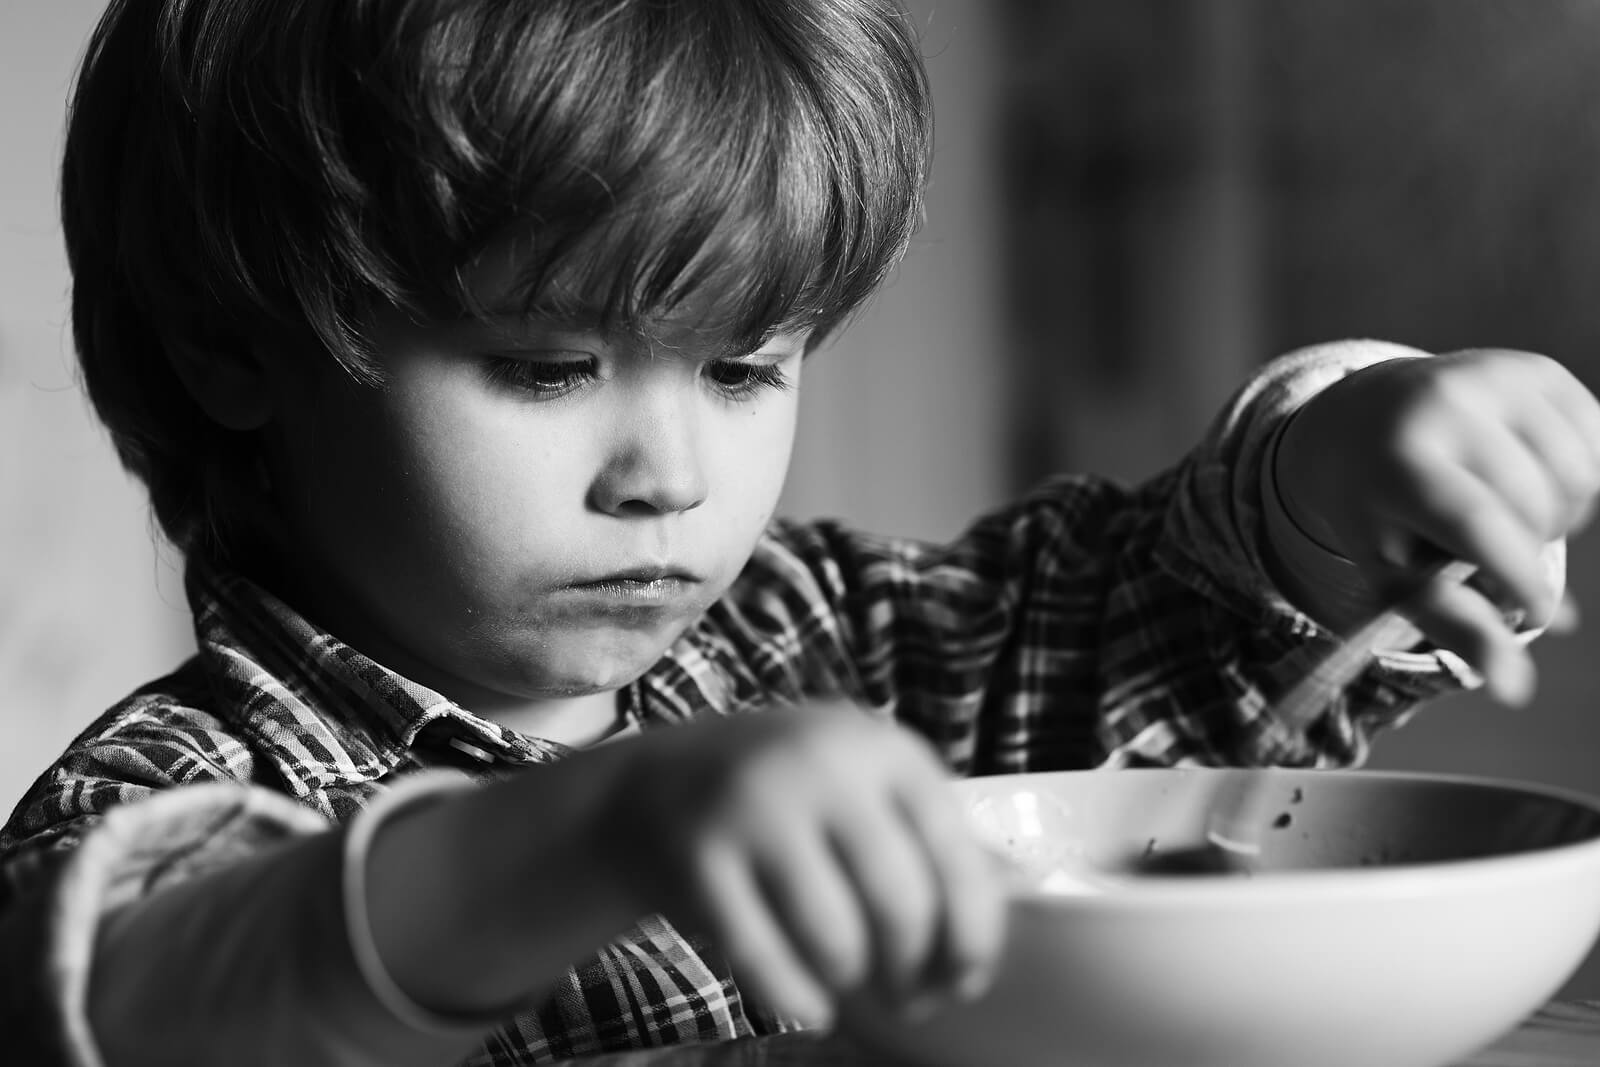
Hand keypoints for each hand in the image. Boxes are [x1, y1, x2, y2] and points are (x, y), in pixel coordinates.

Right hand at [596, 706, 1005, 1026]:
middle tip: (908, 1000)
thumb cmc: (785, 797)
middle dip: (914, 973)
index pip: (957, 857)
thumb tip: (1012, 908)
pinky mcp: (699, 855)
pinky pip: (767, 963)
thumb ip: (925, 833)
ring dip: (852, 983)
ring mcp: (756, 805)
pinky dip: (798, 1002)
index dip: (972, 937)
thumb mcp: (860, 784)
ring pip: (837, 939)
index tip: (965, 981)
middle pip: (902, 905)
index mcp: (883, 748)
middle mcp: (824, 764)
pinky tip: (808, 1006)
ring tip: (846, 982)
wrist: (651, 786)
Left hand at [1274, 348, 1599, 702]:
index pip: (1481, 524)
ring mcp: (1491, 376)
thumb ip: (1452, 624)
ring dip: (1560, 515)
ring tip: (1507, 517)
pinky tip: (1526, 478)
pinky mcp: (1529, 367)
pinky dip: (1576, 475)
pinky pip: (1595, 440)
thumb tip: (1515, 690)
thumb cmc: (1377, 513)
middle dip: (1531, 549)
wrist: (1355, 422)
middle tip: (1495, 557)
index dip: (1522, 577)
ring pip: (1579, 476)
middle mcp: (1444, 406)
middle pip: (1537, 506)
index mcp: (1398, 462)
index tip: (1535, 612)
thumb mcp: (1391, 570)